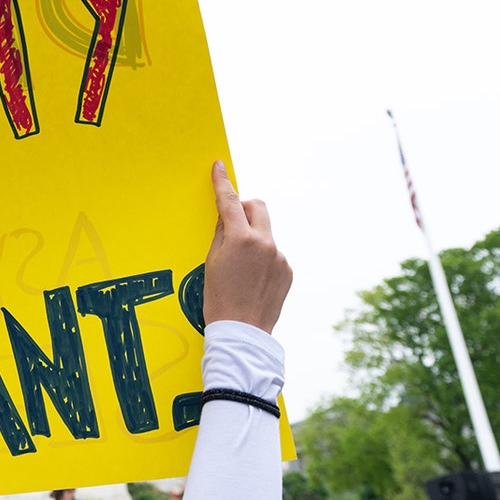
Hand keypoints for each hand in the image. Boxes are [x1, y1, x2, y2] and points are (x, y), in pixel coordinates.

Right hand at [203, 160, 291, 333]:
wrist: (242, 333)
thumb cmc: (220, 301)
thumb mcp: (211, 263)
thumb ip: (221, 234)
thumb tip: (226, 217)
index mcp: (242, 240)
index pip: (229, 201)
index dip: (222, 182)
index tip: (219, 167)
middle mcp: (266, 244)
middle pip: (257, 206)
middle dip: (244, 207)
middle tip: (230, 222)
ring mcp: (280, 257)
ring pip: (265, 232)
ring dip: (252, 238)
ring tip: (239, 268)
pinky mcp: (288, 270)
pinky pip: (273, 253)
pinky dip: (262, 257)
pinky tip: (251, 279)